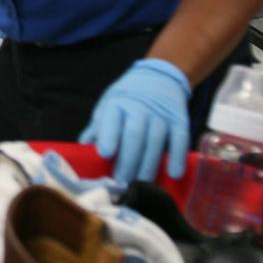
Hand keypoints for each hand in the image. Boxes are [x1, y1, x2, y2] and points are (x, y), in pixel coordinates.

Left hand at [80, 59, 191, 184]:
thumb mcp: (108, 106)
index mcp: (118, 103)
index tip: (105, 154)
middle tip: (121, 182)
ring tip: (141, 185)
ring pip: (155, 141)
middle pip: (134, 135)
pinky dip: (178, 157)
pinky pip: (180, 139)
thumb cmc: (128, 98)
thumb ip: (97, 129)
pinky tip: (173, 174)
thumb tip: (82, 151)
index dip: (109, 136)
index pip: (112, 119)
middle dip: (127, 160)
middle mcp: (140, 106)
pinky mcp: (179, 120)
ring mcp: (162, 113)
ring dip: (148, 166)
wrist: (159, 77)